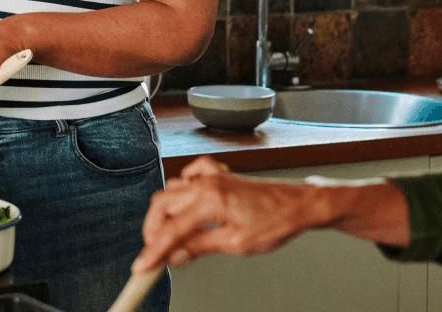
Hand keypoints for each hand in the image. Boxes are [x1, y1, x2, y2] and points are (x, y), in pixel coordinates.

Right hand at [132, 156, 328, 272]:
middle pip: (162, 205)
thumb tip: (175, 256)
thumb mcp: (236, 244)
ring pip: (173, 189)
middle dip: (153, 231)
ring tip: (172, 236)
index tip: (142, 267)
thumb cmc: (276, 222)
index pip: (171, 230)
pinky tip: (187, 203)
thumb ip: (200, 247)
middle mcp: (207, 183)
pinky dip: (183, 187)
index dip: (153, 251)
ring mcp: (213, 176)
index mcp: (210, 200)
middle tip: (155, 253)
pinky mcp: (220, 175)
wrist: (300, 205)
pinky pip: (191, 174)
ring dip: (167, 213)